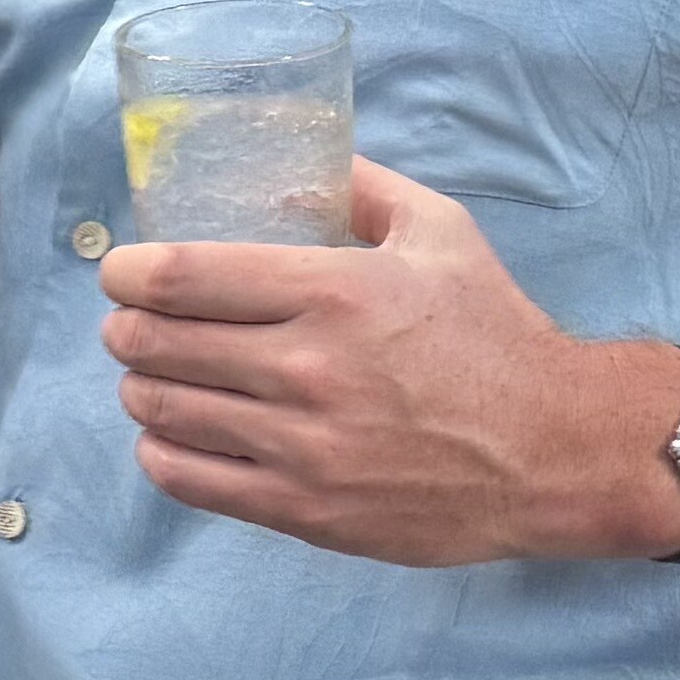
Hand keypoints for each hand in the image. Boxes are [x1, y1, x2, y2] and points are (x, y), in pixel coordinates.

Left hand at [101, 159, 679, 565]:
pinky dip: (162, 452)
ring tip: (151, 376)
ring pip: (163, 411)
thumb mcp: (442, 234)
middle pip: (155, 343)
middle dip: (125, 330)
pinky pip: (189, 480)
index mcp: (335, 292)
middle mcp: (310, 368)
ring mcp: (304, 445)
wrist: (558, 451)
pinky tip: (172, 435)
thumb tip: (289, 171)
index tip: (120, 273)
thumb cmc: (498, 336)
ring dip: (139, 388)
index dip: (127, 273)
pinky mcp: (306, 509)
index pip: (181, 277)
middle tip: (130, 326)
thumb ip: (361, 190)